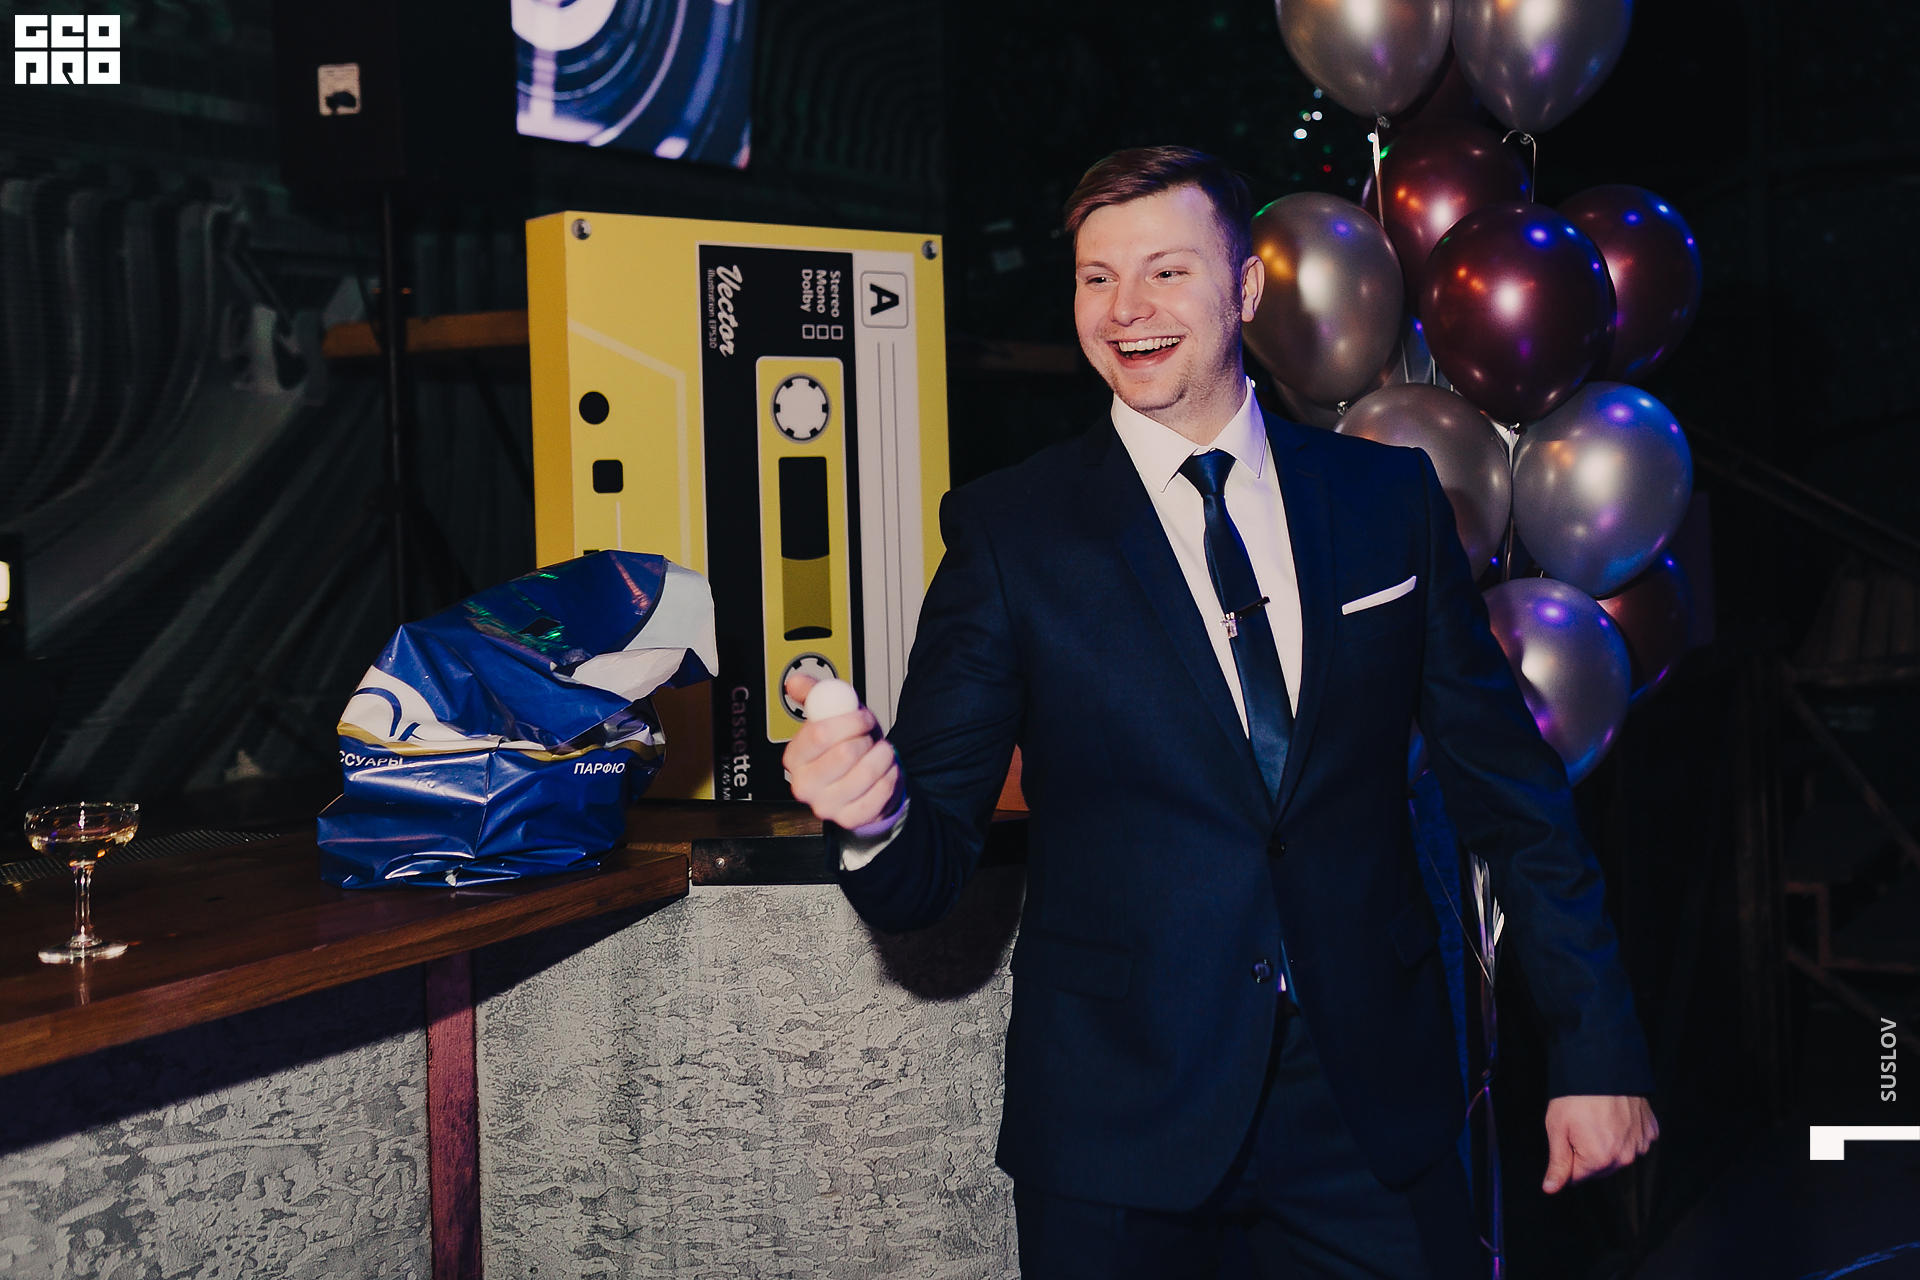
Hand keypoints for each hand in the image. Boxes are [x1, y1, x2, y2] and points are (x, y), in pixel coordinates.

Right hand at [780, 673, 900, 830]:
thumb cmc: (847, 747)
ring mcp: (825, 805)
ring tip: (880, 754)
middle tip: (870, 738)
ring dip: (883, 757)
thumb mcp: (832, 717)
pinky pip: (880, 792)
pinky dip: (890, 777)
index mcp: (795, 757)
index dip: (849, 721)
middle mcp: (804, 784)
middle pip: (844, 753)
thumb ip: (817, 696)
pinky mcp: (849, 819)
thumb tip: (796, 682)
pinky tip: (884, 773)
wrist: (864, 782)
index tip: (862, 717)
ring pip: (866, 772)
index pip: (819, 734)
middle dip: (866, 739)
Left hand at [1542, 1095, 1658, 1193]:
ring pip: (1618, 1156)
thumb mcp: (1557, 1128)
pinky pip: (1635, 1142)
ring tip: (1597, 1120)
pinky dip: (1626, 1134)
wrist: (1603, 1067)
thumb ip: (1557, 1163)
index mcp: (1599, 1160)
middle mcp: (1624, 1158)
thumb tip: (1550, 1189)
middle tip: (1580, 1127)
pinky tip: (1616, 1118)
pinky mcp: (1650, 1131)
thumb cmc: (1575, 1097)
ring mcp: (1640, 1144)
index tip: (1566, 1138)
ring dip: (1608, 1145)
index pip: (1578, 1177)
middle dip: (1587, 1154)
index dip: (1567, 1158)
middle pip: (1600, 1168)